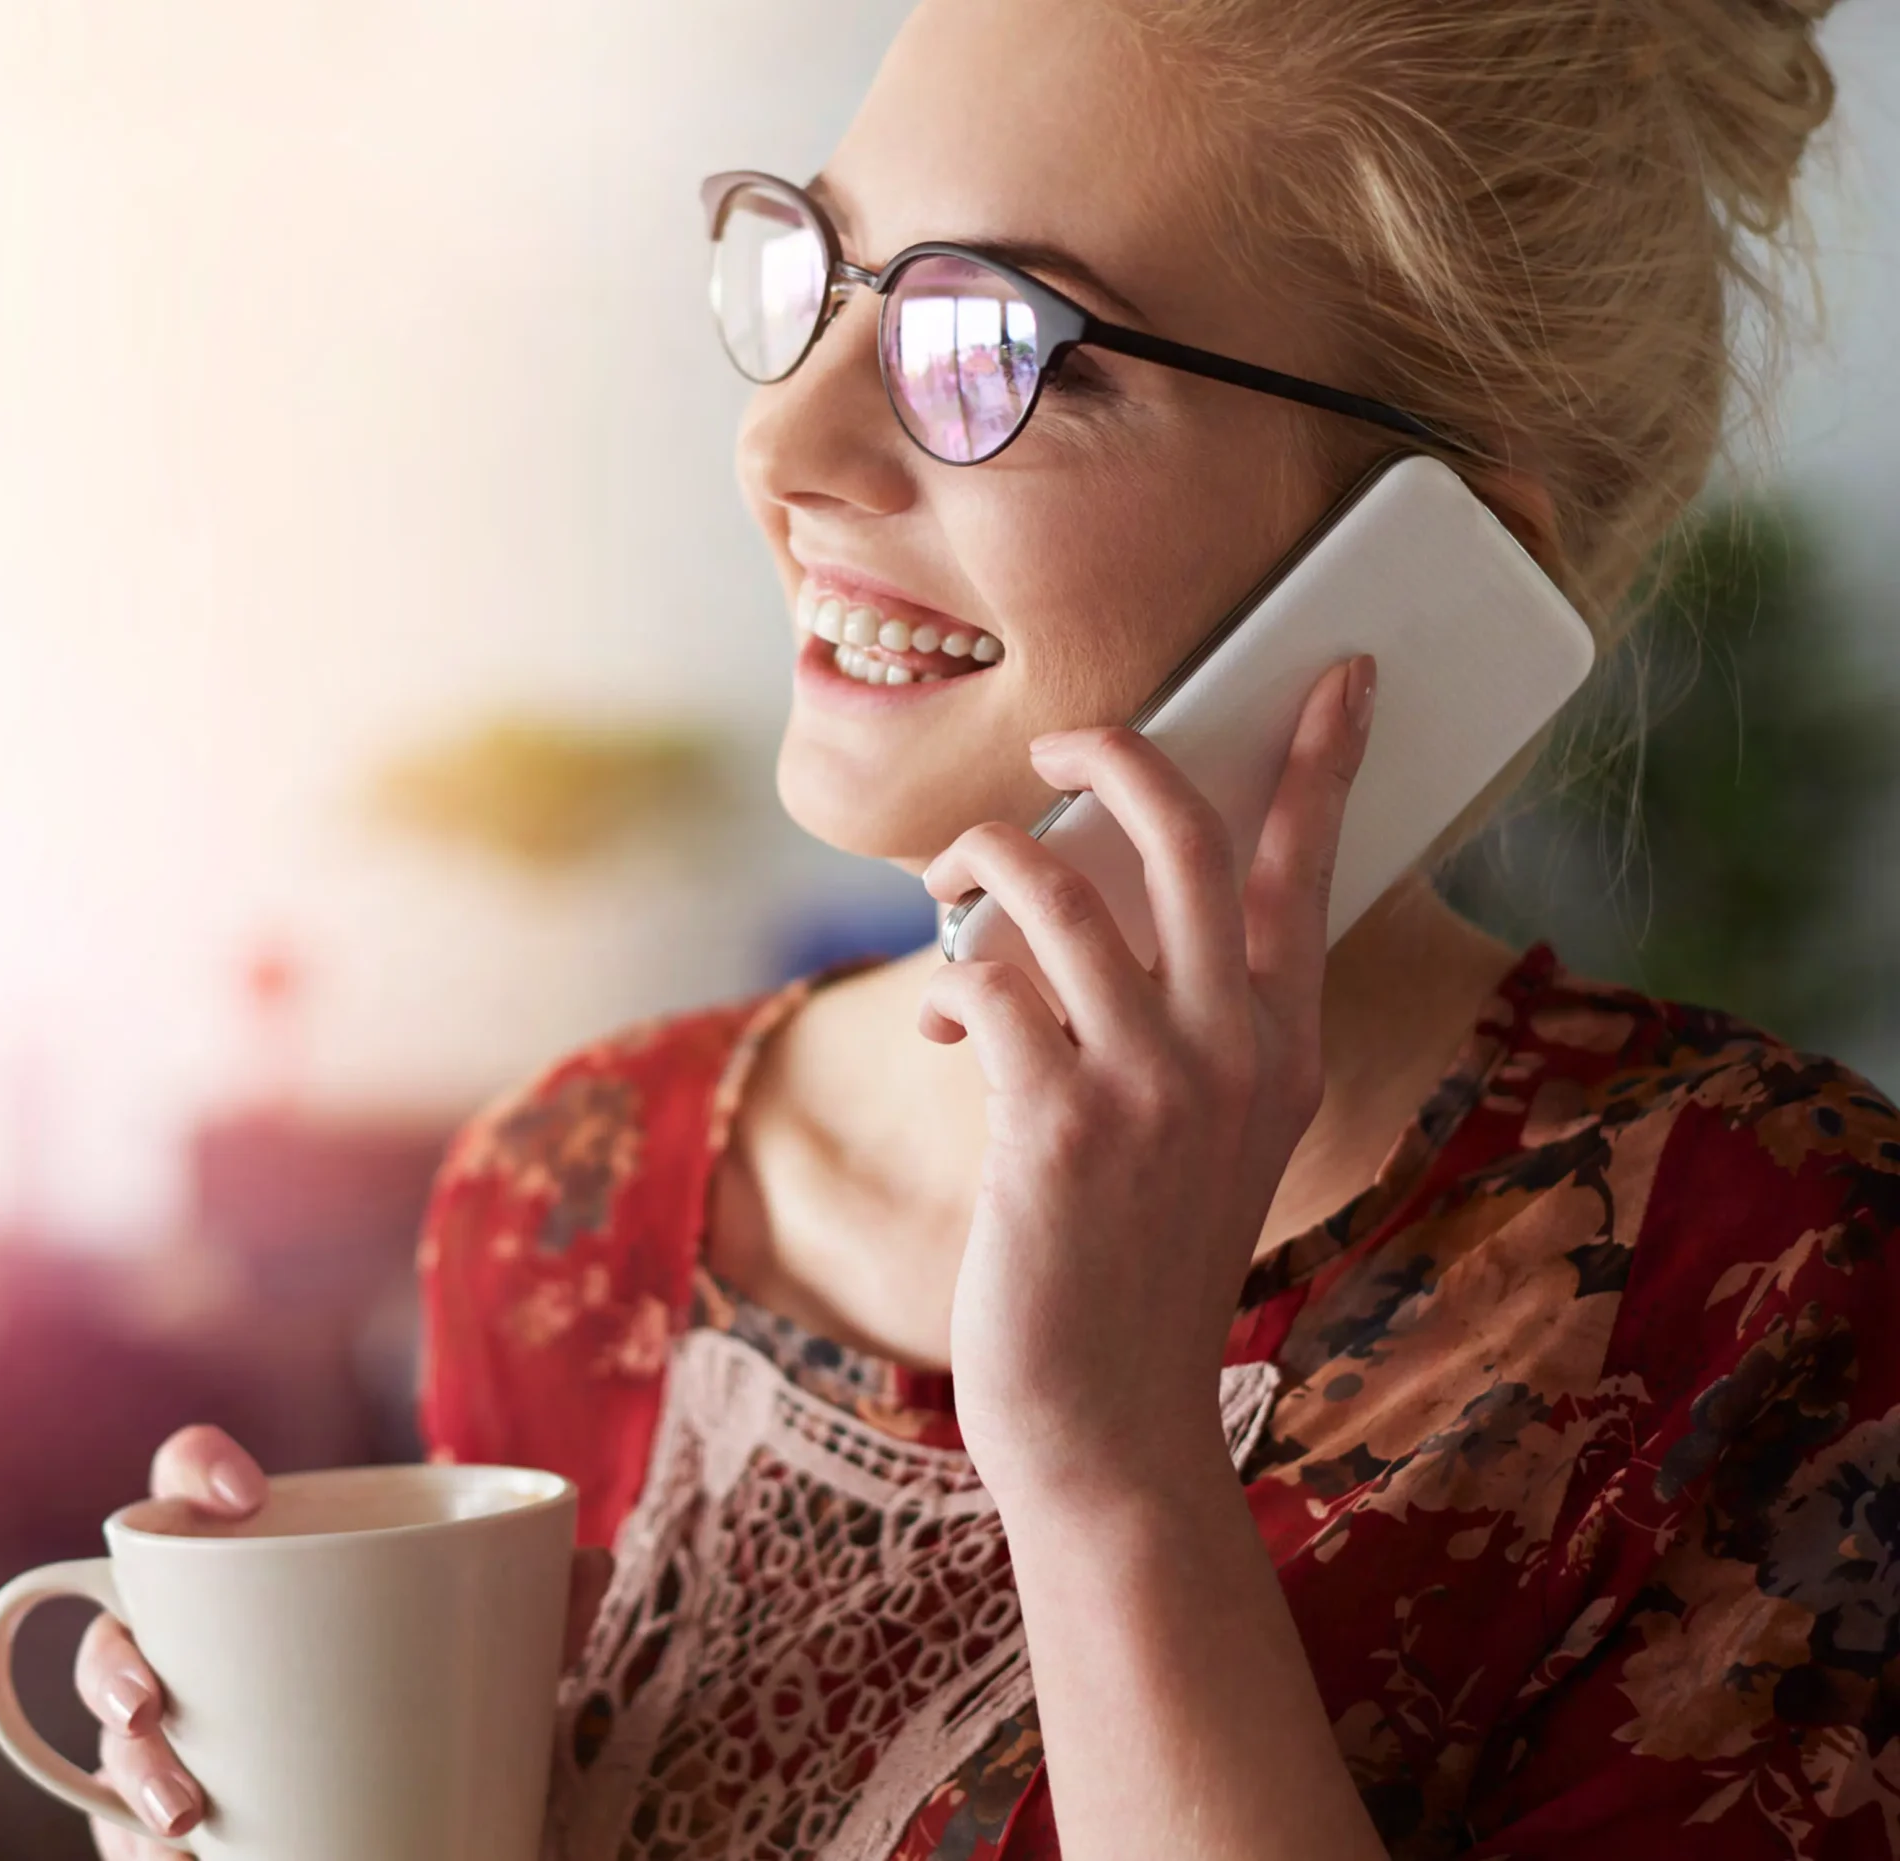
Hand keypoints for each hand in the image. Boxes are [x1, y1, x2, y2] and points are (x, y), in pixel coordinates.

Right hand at [74, 1426, 616, 1858]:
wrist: (416, 1818)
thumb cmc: (425, 1700)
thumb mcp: (487, 1656)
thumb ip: (532, 1609)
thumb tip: (591, 1561)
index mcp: (252, 1565)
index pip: (186, 1485)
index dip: (195, 1467)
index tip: (243, 1493)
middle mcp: (188, 1642)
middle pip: (115, 1627)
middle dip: (116, 1665)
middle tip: (157, 1703)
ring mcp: (168, 1731)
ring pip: (110, 1738)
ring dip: (131, 1771)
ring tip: (186, 1816)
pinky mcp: (158, 1818)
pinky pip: (118, 1831)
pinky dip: (140, 1849)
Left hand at [917, 654, 1374, 1502]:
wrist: (1110, 1423)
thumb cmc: (1133, 1273)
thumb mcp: (1197, 1145)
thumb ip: (1167, 1031)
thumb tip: (1064, 913)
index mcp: (1285, 1051)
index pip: (1307, 872)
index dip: (1320, 762)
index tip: (1338, 674)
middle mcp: (1235, 1053)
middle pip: (1186, 834)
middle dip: (1116, 752)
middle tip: (1060, 739)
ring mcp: (1151, 1085)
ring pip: (1054, 887)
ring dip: (981, 860)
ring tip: (951, 884)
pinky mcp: (1057, 1123)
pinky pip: (986, 977)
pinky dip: (950, 971)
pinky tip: (942, 1013)